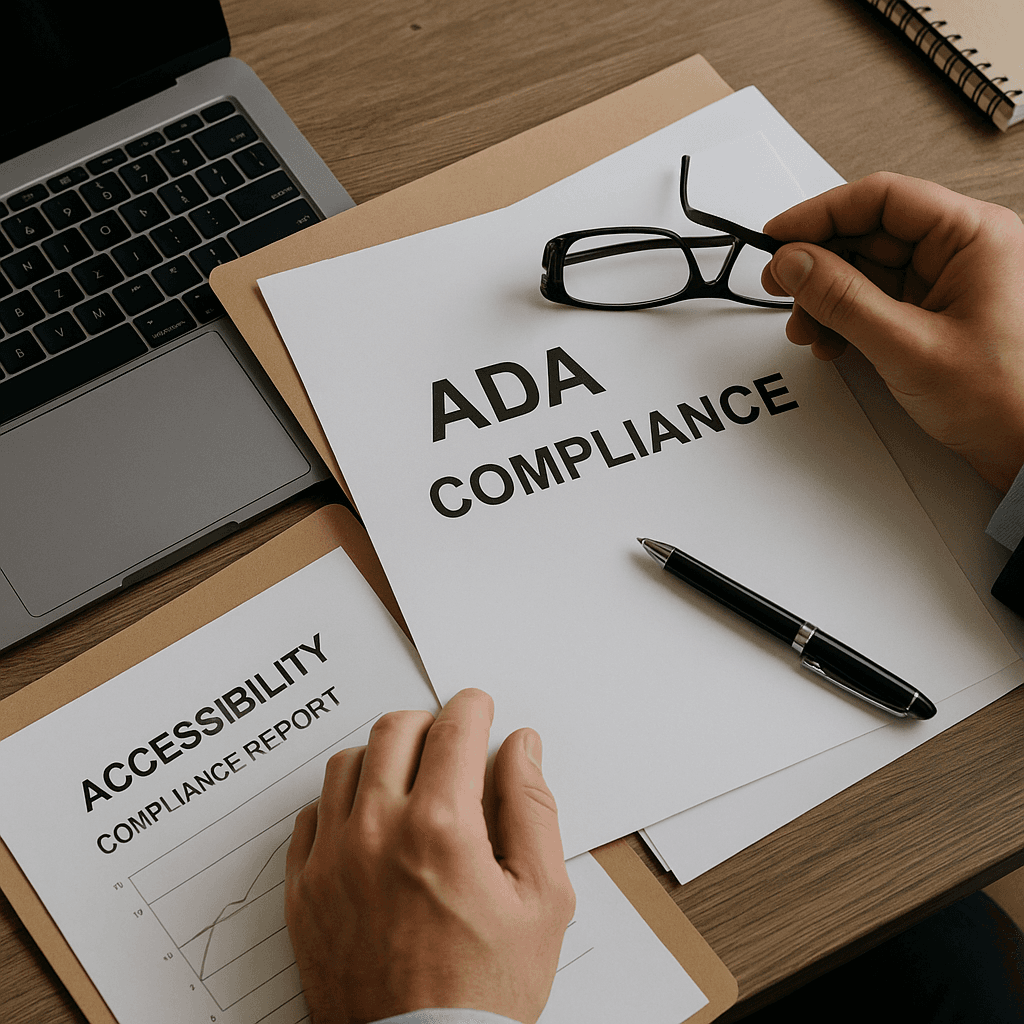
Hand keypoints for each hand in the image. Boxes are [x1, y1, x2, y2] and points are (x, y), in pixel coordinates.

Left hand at [285, 688, 574, 1023]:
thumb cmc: (485, 991)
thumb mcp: (542, 899)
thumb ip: (533, 808)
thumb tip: (521, 748)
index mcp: (441, 828)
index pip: (454, 728)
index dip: (473, 707)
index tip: (479, 710)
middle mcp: (378, 832)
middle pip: (395, 730)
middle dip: (429, 723)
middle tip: (448, 743)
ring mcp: (333, 859)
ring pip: (348, 763)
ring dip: (383, 757)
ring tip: (409, 783)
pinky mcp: (303, 889)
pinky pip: (312, 813)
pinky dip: (342, 802)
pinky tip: (369, 821)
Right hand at [761, 171, 1023, 491]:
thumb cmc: (1006, 398)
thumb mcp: (908, 345)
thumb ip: (844, 300)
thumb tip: (796, 264)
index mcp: (973, 237)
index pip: (881, 199)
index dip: (820, 215)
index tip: (779, 238)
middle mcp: (961, 251)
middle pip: (868, 233)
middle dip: (818, 264)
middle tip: (781, 284)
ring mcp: (947, 283)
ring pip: (865, 270)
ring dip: (826, 298)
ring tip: (807, 327)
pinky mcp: (932, 314)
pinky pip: (874, 301)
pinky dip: (844, 319)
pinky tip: (831, 340)